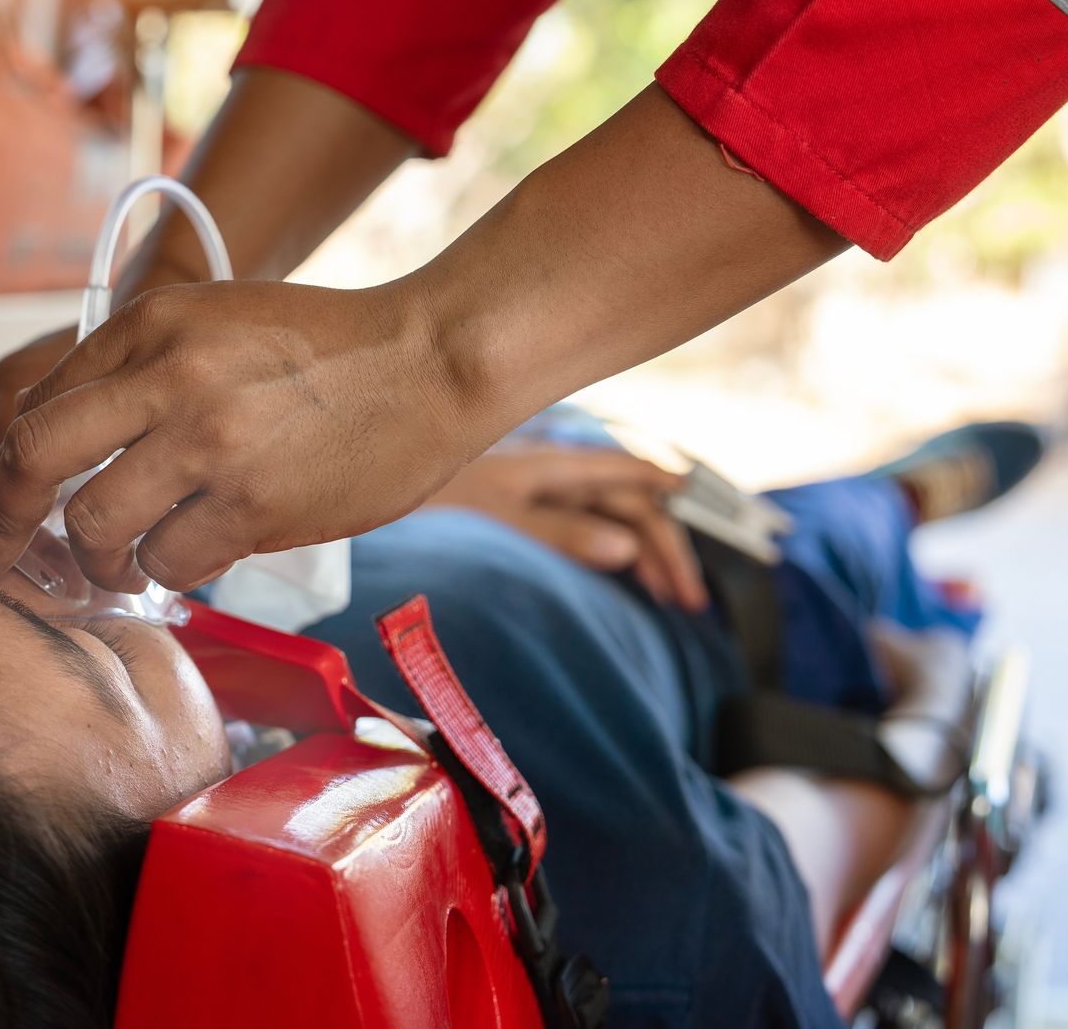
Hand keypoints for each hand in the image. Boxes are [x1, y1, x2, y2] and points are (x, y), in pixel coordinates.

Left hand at [0, 278, 492, 592]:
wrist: (431, 360)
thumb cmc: (328, 348)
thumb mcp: (217, 323)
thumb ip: (141, 370)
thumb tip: (61, 450)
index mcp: (152, 323)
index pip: (36, 400)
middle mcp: (168, 375)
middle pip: (32, 457)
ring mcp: (209, 442)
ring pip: (95, 525)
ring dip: (98, 560)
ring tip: (120, 564)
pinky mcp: (253, 504)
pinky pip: (169, 561)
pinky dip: (167, 571)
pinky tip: (191, 559)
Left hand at [425, 446, 707, 608]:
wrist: (370, 488)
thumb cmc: (431, 500)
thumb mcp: (496, 517)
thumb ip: (560, 533)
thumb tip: (628, 551)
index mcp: (551, 465)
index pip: (625, 473)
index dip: (664, 485)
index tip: (697, 502)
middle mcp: (549, 474)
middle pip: (625, 504)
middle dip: (664, 547)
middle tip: (691, 601)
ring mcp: (533, 494)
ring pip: (606, 518)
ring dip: (642, 554)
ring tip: (668, 597)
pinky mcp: (515, 514)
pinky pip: (580, 528)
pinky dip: (610, 552)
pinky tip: (619, 573)